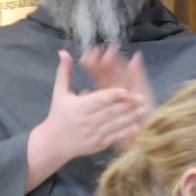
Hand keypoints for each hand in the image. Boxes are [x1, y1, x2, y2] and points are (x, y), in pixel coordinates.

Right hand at [25, 51, 146, 190]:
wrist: (53, 143)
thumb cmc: (58, 114)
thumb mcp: (60, 92)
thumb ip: (64, 72)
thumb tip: (63, 51)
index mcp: (80, 107)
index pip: (100, 99)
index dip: (114, 95)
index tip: (127, 90)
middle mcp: (87, 120)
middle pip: (110, 111)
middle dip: (127, 105)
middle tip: (141, 98)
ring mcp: (94, 133)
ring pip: (115, 124)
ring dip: (130, 117)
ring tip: (142, 110)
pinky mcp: (98, 144)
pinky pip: (114, 137)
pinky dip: (126, 132)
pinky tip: (136, 126)